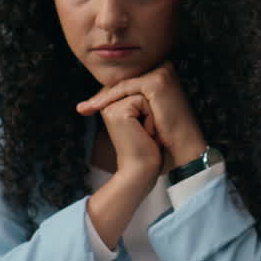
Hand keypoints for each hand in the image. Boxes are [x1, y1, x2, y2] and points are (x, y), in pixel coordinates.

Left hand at [77, 62, 206, 165]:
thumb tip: (108, 98)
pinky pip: (126, 89)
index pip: (129, 82)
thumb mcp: (148, 113)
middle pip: (125, 82)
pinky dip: (109, 99)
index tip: (89, 106)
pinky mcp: (157, 81)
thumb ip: (134, 100)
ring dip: (102, 98)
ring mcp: (162, 72)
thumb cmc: (167, 135)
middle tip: (83, 108)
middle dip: (103, 96)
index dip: (109, 95)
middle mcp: (164, 68)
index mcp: (163, 73)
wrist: (183, 147)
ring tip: (85, 109)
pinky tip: (96, 108)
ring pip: (123, 85)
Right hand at [88, 94, 161, 249]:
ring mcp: (110, 107)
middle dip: (150, 112)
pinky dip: (151, 118)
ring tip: (145, 134)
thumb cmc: (147, 151)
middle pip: (140, 91)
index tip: (144, 133)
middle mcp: (108, 106)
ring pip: (142, 94)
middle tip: (145, 135)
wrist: (142, 171)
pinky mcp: (118, 111)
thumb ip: (140, 105)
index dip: (149, 110)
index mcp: (112, 107)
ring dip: (152, 115)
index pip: (138, 93)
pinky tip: (145, 133)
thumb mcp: (144, 122)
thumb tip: (150, 89)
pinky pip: (143, 100)